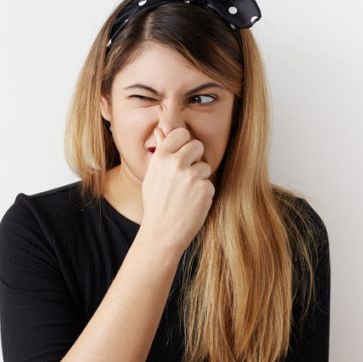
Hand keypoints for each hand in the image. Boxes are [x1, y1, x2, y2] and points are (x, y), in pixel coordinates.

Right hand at [140, 127, 214, 254]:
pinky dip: (203, 194)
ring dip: (199, 178)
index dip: (184, 143)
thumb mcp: (153, 175)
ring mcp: (191, 176)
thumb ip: (161, 151)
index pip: (181, 134)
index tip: (182, 153)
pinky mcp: (205, 188)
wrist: (162, 233)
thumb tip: (161, 130)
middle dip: (195, 158)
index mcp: (160, 157)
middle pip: (197, 146)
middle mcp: (176, 163)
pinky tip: (192, 204)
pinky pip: (209, 184)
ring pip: (205, 167)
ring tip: (186, 194)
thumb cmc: (156, 203)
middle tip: (185, 176)